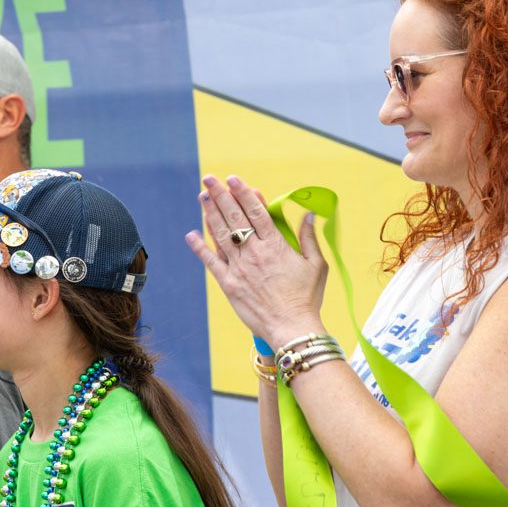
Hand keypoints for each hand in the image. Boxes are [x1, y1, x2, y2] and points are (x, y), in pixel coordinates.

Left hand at [185, 174, 328, 346]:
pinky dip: (200, 248)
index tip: (234, 179)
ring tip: (202, 196)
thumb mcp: (316, 265)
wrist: (291, 328)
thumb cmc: (307, 298)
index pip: (256, 212)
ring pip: (221, 235)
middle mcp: (254, 253)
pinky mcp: (229, 284)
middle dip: (221, 196)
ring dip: (210, 214)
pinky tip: (191, 234)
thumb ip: (309, 237)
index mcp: (275, 245)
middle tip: (210, 179)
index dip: (243, 194)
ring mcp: (239, 268)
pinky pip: (211, 262)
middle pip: (234, 218)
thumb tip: (309, 214)